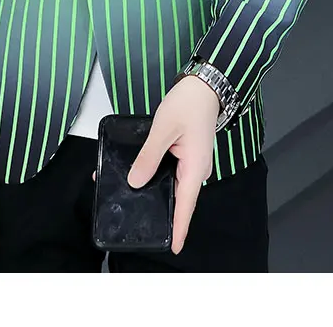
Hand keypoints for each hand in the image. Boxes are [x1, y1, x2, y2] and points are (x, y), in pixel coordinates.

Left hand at [128, 76, 219, 253]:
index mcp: (195, 168)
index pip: (185, 206)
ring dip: (153, 189)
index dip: (178, 228)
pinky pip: (170, 171)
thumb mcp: (163, 129)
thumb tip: (135, 181)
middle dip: (157, 208)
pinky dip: (155, 173)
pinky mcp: (186, 155)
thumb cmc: (189, 103)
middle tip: (134, 216)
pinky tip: (138, 171)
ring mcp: (192, 163)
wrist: (204, 85)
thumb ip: (149, 156)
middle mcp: (196, 170)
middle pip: (176, 198)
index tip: (171, 247)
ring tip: (128, 192)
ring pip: (171, 184)